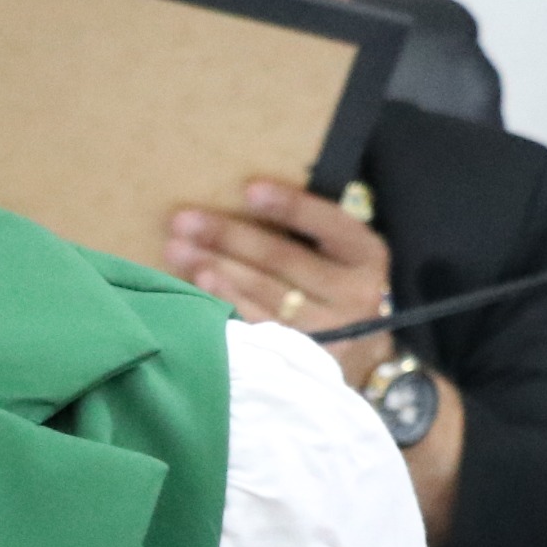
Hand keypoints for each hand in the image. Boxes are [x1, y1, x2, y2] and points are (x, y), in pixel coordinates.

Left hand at [166, 180, 389, 352]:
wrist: (364, 357)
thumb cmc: (340, 290)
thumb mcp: (344, 258)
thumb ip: (311, 234)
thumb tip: (245, 199)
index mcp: (368, 257)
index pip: (328, 224)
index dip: (290, 206)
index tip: (250, 189)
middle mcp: (355, 294)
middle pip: (284, 258)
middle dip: (230, 236)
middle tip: (184, 220)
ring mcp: (330, 331)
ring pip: (265, 292)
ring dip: (216, 267)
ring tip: (178, 249)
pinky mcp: (302, 357)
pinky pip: (256, 323)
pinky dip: (225, 301)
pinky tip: (200, 283)